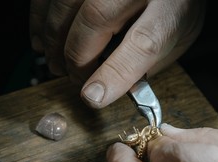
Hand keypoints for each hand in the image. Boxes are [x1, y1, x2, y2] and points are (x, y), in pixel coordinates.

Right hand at [29, 0, 205, 107]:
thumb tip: (111, 86)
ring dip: (54, 40)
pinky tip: (43, 37)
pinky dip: (40, 17)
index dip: (115, 73)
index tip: (93, 97)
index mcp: (170, 8)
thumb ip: (149, 60)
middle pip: (96, 20)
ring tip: (56, 63)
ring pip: (66, 4)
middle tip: (75, 80)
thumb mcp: (177, 37)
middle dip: (78, 59)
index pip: (144, 43)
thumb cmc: (174, 5)